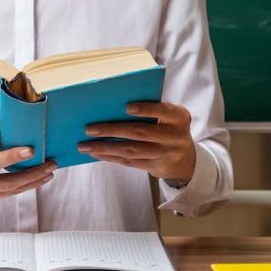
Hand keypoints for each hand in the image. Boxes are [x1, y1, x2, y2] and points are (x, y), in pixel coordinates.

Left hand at [77, 101, 195, 183]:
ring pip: (132, 151)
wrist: (186, 158)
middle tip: (89, 128)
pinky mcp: (155, 167)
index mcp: (179, 117)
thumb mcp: (169, 115)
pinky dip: (111, 157)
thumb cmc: (168, 126)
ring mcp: (165, 154)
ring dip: (105, 148)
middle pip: (140, 133)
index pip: (163, 111)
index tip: (127, 107)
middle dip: (112, 130)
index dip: (146, 109)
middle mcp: (174, 136)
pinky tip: (95, 153)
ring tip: (85, 145)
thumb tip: (113, 102)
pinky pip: (130, 162)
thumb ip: (152, 107)